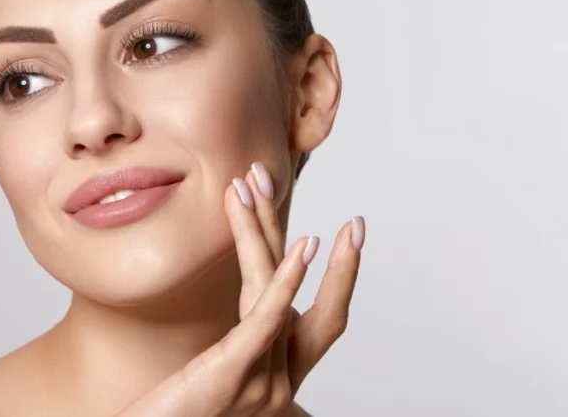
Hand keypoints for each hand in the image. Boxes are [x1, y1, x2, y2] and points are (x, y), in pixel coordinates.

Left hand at [115, 163, 364, 416]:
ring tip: (258, 185)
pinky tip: (301, 248)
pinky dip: (287, 281)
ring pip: (276, 294)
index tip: (349, 233)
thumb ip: (239, 351)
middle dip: (334, 256)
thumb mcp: (217, 378)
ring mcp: (263, 382)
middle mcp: (280, 381)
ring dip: (268, 232)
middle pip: (314, 304)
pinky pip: (267, 321)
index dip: (342, 278)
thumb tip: (255, 314)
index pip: (321, 320)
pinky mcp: (234, 373)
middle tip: (344, 212)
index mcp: (278, 377)